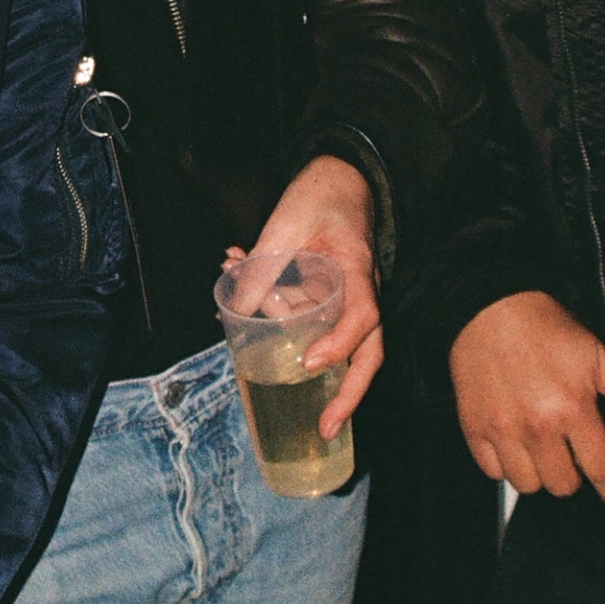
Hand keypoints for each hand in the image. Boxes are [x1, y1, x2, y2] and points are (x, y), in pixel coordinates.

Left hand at [233, 153, 381, 441]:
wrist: (340, 174)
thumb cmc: (318, 193)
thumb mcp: (284, 223)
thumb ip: (262, 264)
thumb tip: (234, 309)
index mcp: (356, 268)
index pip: (362, 315)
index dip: (340, 345)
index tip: (309, 363)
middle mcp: (363, 289)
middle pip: (370, 350)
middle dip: (350, 393)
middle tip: (326, 429)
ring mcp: (354, 297)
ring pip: (346, 345)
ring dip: (318, 369)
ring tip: (293, 401)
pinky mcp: (338, 298)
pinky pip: (319, 323)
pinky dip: (290, 328)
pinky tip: (254, 317)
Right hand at [450, 290, 604, 510]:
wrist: (490, 306)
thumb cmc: (544, 328)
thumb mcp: (594, 353)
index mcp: (574, 409)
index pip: (602, 470)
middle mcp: (538, 426)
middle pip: (563, 486)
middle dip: (572, 476)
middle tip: (570, 455)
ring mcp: (503, 430)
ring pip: (527, 485)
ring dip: (538, 474)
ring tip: (540, 452)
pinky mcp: (474, 427)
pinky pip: (493, 471)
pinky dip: (504, 465)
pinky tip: (513, 444)